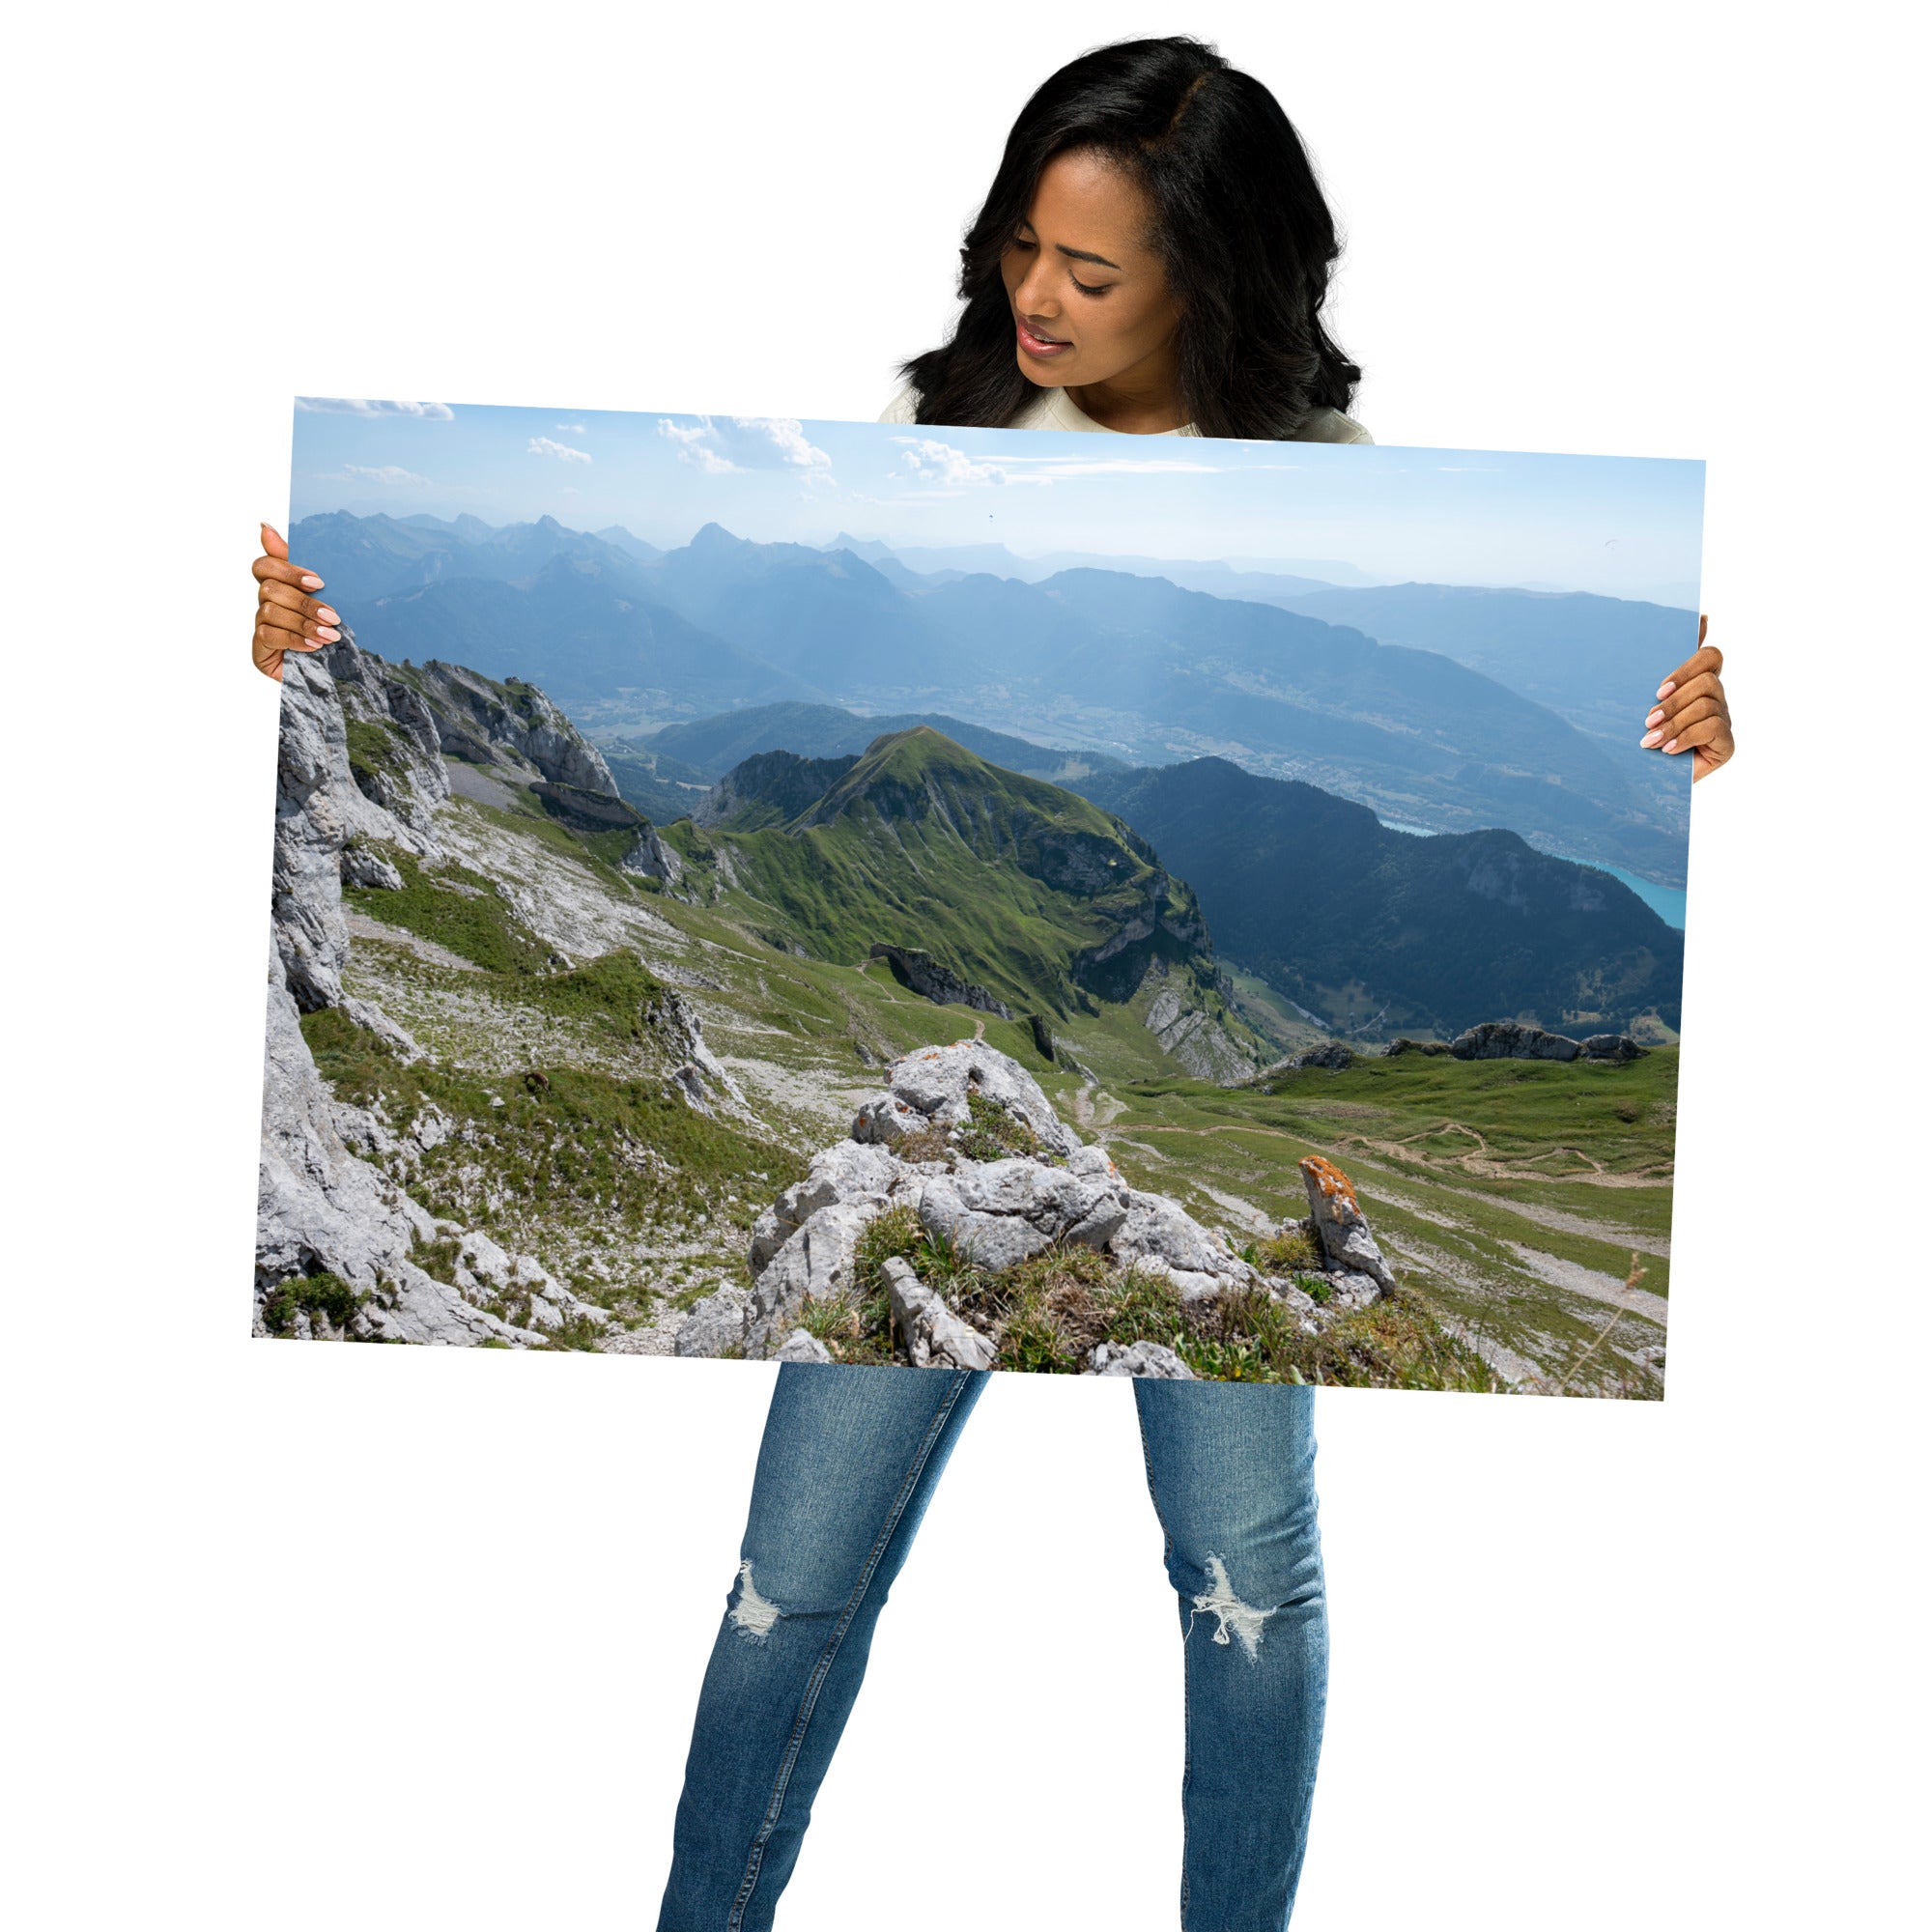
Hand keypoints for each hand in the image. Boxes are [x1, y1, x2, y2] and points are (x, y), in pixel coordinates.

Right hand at [251, 522, 338, 681]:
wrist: (336, 674)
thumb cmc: (330, 629)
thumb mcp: (325, 596)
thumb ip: (300, 565)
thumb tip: (263, 525)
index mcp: (279, 586)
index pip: (264, 565)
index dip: (288, 570)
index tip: (318, 582)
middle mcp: (265, 604)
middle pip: (269, 589)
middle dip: (304, 602)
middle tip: (334, 616)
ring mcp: (260, 626)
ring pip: (270, 611)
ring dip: (303, 623)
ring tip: (330, 635)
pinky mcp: (259, 650)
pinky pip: (268, 635)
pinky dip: (294, 639)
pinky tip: (315, 646)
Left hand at [1642, 615, 1733, 780]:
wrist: (1643, 780)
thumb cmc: (1642, 736)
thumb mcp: (1643, 702)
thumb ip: (1658, 671)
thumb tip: (1692, 623)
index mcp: (1697, 683)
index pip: (1709, 656)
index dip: (1688, 665)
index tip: (1658, 689)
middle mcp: (1715, 698)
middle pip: (1708, 679)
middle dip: (1674, 700)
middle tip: (1648, 719)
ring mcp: (1723, 720)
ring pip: (1707, 704)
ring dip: (1674, 722)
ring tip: (1650, 740)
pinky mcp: (1727, 744)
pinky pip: (1713, 727)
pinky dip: (1686, 737)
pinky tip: (1667, 750)